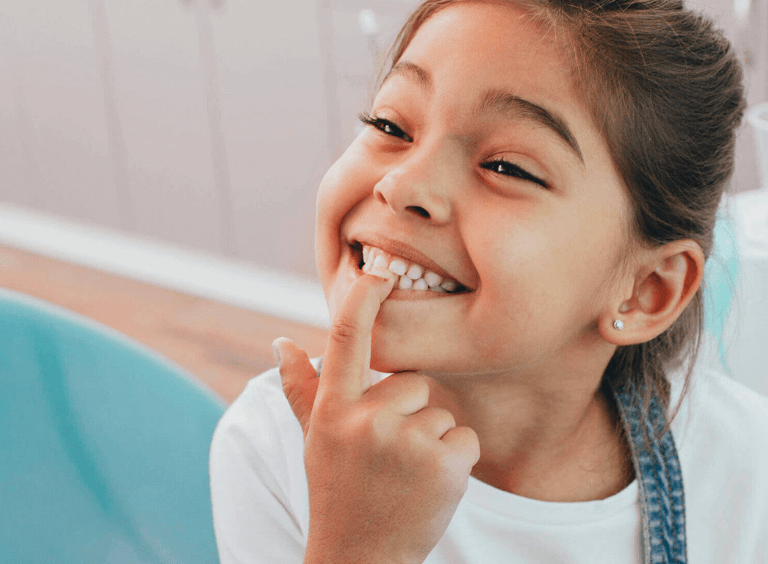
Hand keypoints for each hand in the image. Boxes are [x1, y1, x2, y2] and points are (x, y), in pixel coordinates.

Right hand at [274, 273, 479, 563]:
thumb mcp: (314, 441)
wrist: (362, 560)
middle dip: (408, 412)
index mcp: (333, 411)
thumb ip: (300, 389)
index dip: (362, 300)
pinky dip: (455, 460)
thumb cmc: (338, 491)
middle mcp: (365, 422)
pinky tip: (429, 487)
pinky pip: (464, 437)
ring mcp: (406, 443)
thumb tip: (280, 342)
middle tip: (388, 456)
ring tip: (404, 476)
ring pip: (439, 412)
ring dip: (430, 440)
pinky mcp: (445, 465)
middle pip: (412, 382)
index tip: (378, 271)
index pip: (344, 340)